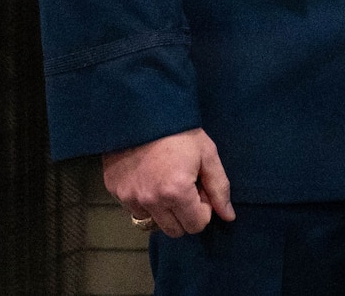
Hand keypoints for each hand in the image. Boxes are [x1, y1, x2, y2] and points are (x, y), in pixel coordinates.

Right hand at [102, 128, 234, 238]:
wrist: (142, 113)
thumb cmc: (181, 132)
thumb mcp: (208, 154)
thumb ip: (219, 188)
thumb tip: (229, 217)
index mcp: (176, 192)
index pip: (196, 225)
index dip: (204, 209)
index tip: (201, 188)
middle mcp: (151, 201)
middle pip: (175, 230)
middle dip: (186, 214)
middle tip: (186, 188)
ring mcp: (130, 198)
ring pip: (154, 223)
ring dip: (164, 211)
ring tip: (167, 183)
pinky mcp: (115, 192)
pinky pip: (136, 210)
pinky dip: (146, 202)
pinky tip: (150, 180)